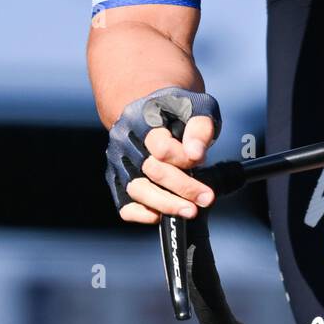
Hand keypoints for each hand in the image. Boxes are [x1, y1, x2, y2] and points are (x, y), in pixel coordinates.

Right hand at [105, 87, 220, 223]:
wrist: (150, 108)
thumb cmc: (178, 111)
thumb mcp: (197, 108)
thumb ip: (200, 128)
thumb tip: (195, 154)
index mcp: (143, 119)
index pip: (161, 147)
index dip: (183, 158)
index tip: (200, 160)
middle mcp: (126, 141)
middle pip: (151, 171)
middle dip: (183, 188)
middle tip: (207, 198)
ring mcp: (119, 162)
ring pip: (137, 190)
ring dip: (166, 204)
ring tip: (190, 210)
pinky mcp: (117, 180)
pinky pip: (124, 205)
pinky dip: (142, 214)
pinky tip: (161, 215)